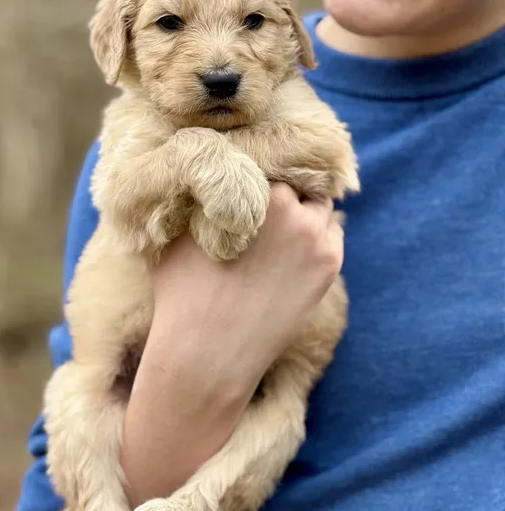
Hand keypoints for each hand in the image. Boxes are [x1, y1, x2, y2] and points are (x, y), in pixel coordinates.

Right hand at [146, 182, 343, 406]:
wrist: (208, 354)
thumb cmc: (182, 293)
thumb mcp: (177, 232)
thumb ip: (199, 196)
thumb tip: (205, 174)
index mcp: (251, 186)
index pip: (265, 156)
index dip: (255, 165)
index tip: (248, 175)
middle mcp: (288, 203)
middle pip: (293, 178)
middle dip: (279, 186)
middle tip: (265, 201)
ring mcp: (314, 234)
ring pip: (316, 204)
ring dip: (302, 208)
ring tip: (281, 228)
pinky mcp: (329, 263)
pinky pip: (331, 232)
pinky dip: (317, 233)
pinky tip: (295, 248)